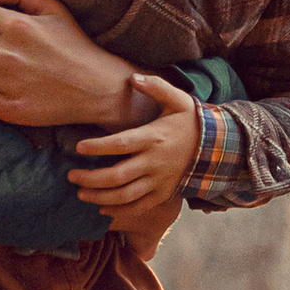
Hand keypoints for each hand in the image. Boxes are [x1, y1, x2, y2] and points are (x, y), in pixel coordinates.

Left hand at [68, 74, 201, 242]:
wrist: (217, 149)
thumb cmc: (192, 123)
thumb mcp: (179, 100)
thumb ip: (156, 87)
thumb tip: (132, 77)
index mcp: (154, 138)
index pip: (121, 144)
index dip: (98, 147)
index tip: (78, 147)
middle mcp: (154, 162)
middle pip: (117, 176)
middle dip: (91, 178)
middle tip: (71, 176)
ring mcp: (159, 181)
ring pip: (125, 196)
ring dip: (100, 198)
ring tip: (81, 194)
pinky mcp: (163, 194)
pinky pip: (138, 207)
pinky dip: (119, 211)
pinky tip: (103, 209)